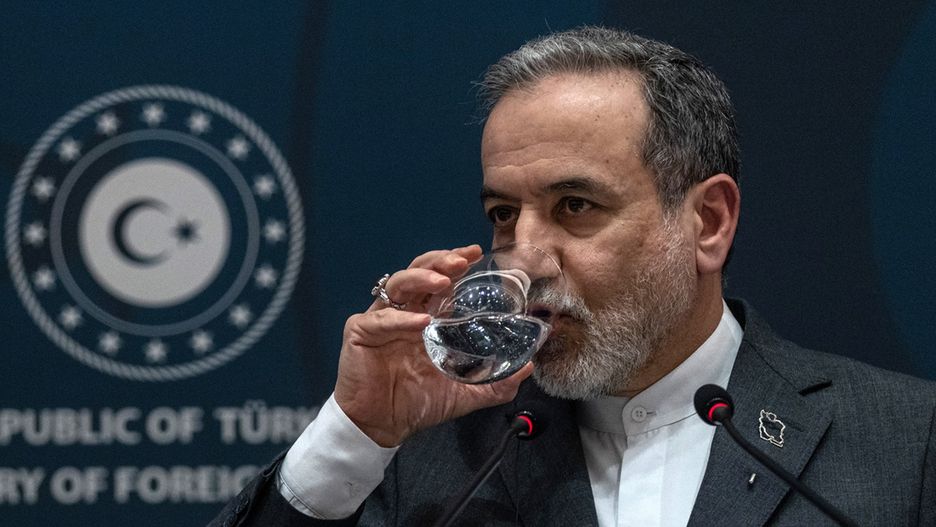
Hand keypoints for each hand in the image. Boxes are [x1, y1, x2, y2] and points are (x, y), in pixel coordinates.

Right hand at [333, 245, 532, 446]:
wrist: (381, 427)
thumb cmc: (415, 404)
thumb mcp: (462, 394)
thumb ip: (494, 383)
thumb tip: (527, 369)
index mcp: (425, 319)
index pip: (439, 280)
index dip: (454, 263)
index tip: (475, 254)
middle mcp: (403, 313)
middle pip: (418, 272)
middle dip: (440, 261)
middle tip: (461, 261)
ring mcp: (381, 321)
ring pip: (398, 284)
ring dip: (421, 278)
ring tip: (443, 281)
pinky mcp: (360, 333)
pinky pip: (379, 319)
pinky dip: (400, 318)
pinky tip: (420, 321)